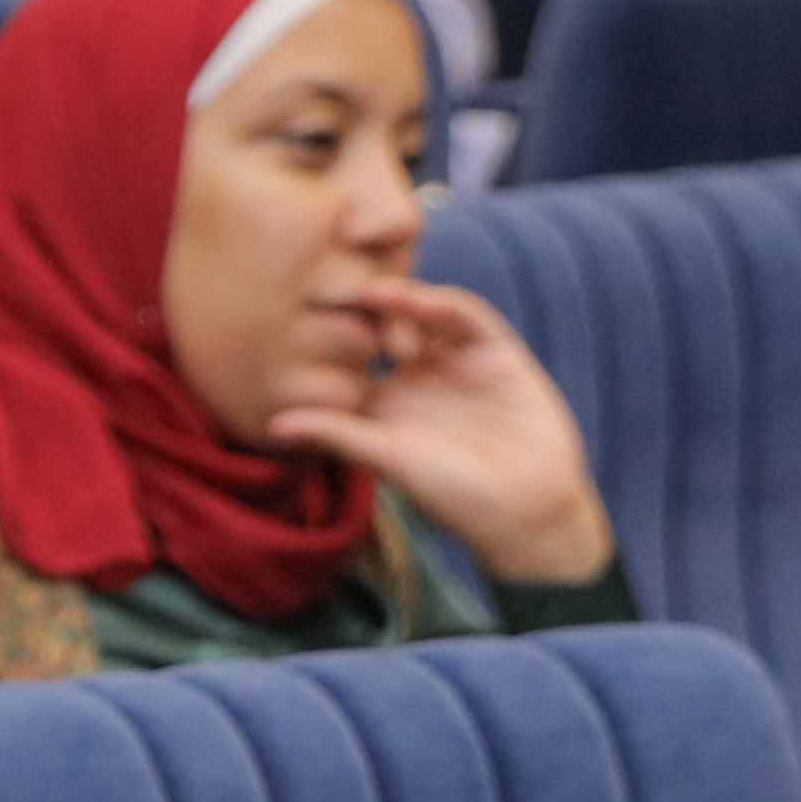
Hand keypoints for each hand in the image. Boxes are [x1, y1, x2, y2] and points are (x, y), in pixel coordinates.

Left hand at [260, 279, 613, 584]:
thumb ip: (336, 434)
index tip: (300, 322)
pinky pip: (465, 316)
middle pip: (382, 325)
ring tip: (371, 295)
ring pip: (421, 312)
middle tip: (341, 301)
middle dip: (361, 309)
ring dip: (398, 299)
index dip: (328, 338)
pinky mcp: (495, 351)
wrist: (527, 506)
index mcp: (382, 402)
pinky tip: (418, 301)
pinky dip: (441, 303)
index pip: (347, 357)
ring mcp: (455, 360)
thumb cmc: (452, 494)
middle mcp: (415, 377)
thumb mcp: (387, 458)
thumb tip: (273, 424)